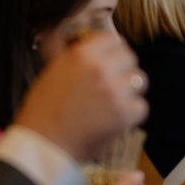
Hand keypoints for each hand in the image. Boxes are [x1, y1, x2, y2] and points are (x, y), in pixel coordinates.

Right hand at [15, 27, 149, 160]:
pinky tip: (115, 120)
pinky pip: (141, 106)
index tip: (110, 62)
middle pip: (130, 58)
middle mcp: (100, 68)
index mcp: (81, 54)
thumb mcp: (55, 71)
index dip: (112, 52)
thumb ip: (80, 59)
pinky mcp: (125, 113)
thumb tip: (100, 52)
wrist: (43, 144)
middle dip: (123, 70)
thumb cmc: (43, 111)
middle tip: (113, 86)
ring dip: (130, 91)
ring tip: (113, 103)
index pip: (114, 39)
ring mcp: (115, 90)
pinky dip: (131, 114)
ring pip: (139, 80)